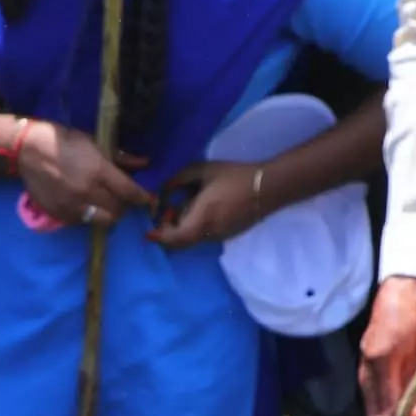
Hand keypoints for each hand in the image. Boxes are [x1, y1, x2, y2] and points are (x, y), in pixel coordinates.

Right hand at [14, 121, 154, 227]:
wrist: (28, 149)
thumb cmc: (64, 141)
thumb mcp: (94, 142)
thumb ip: (120, 157)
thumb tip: (144, 163)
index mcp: (97, 170)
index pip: (128, 191)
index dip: (141, 197)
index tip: (146, 198)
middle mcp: (86, 192)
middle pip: (117, 210)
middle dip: (124, 205)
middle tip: (122, 199)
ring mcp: (71, 206)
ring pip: (102, 221)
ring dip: (109, 214)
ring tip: (106, 205)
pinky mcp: (59, 214)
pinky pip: (83, 222)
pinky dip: (89, 216)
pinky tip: (87, 205)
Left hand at [147, 159, 265, 249]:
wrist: (267, 188)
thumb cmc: (234, 176)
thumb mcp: (202, 170)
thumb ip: (178, 179)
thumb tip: (164, 190)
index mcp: (201, 217)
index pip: (173, 238)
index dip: (158, 237)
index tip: (148, 232)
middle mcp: (208, 233)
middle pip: (179, 244)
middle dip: (167, 234)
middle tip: (165, 215)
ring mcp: (218, 237)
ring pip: (190, 241)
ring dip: (181, 231)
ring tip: (182, 208)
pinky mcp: (226, 236)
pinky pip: (202, 237)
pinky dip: (193, 229)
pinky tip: (199, 211)